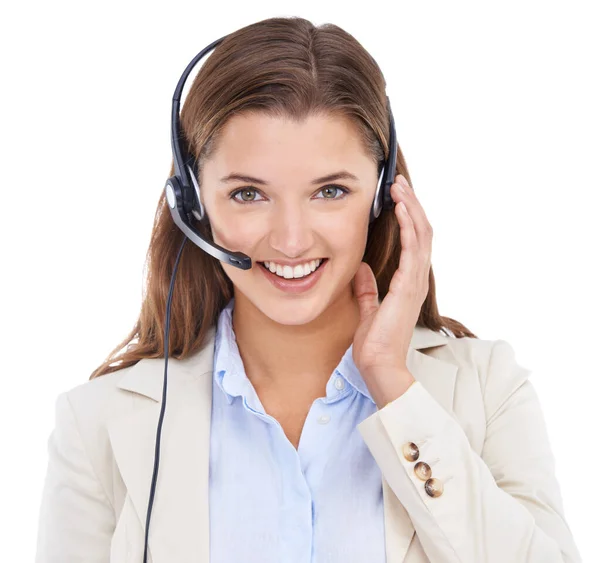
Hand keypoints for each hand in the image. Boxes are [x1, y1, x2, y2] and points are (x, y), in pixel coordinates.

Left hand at [352, 174, 432, 407]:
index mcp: (407, 283)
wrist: (378, 365)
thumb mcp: (367, 309)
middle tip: (399, 183)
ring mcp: (415, 282)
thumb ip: (367, 289)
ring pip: (422, 235)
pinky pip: (413, 250)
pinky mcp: (408, 287)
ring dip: (412, 209)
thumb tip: (360, 269)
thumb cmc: (375, 343)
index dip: (407, 218)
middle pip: (422, 232)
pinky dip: (409, 227)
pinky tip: (401, 210)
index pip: (413, 242)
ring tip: (400, 187)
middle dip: (411, 205)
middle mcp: (415, 279)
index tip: (395, 198)